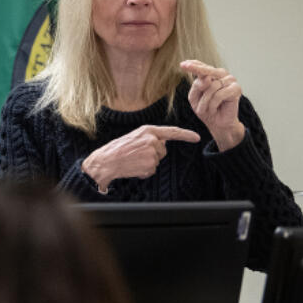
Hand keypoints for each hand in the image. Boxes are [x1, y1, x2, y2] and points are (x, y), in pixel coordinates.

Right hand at [82, 125, 200, 191]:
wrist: (106, 161)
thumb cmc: (117, 149)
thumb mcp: (134, 137)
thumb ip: (149, 138)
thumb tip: (162, 144)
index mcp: (148, 130)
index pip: (172, 132)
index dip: (186, 135)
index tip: (196, 137)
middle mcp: (152, 139)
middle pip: (162, 151)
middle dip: (153, 155)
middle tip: (136, 155)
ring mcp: (152, 152)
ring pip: (157, 161)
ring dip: (147, 164)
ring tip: (133, 161)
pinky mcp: (150, 164)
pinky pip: (152, 170)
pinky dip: (144, 171)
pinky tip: (133, 167)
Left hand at [181, 59, 245, 150]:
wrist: (218, 124)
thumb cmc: (206, 109)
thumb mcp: (194, 97)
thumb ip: (197, 86)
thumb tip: (207, 78)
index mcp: (211, 75)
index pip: (201, 65)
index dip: (193, 64)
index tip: (182, 64)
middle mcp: (221, 74)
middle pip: (208, 70)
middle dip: (197, 69)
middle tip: (186, 66)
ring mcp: (230, 80)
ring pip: (212, 86)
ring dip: (205, 100)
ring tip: (206, 109)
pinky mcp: (236, 89)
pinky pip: (220, 94)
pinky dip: (213, 103)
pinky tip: (214, 109)